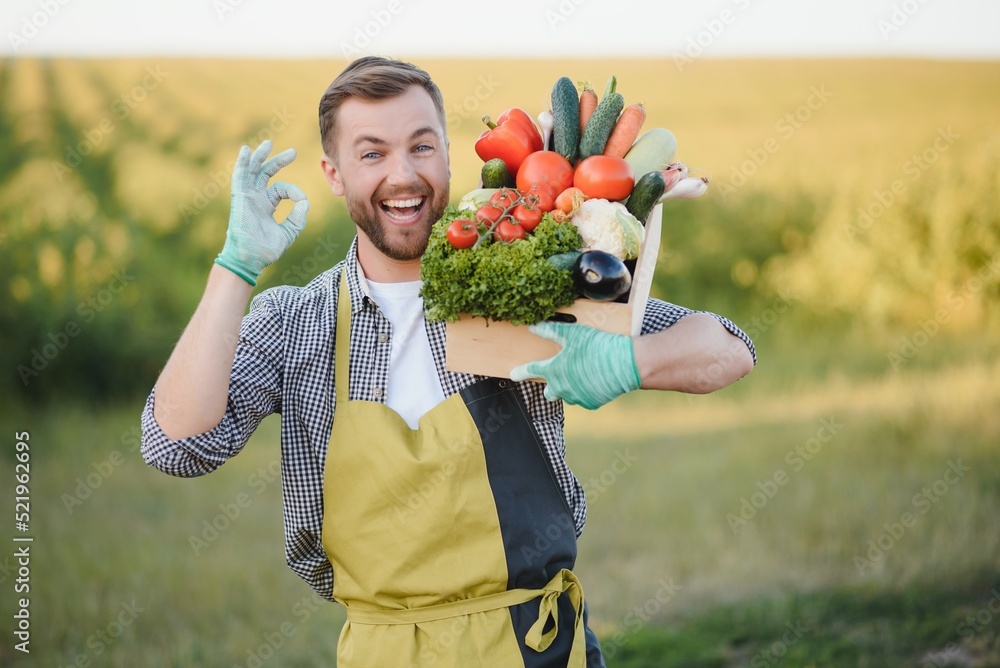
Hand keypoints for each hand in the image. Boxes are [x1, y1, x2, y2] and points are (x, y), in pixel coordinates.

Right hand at [215, 140, 308, 285]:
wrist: (250, 259)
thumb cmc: (265, 250)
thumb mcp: (288, 233)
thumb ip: (297, 218)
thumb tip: (305, 201)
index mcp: (266, 205)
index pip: (282, 189)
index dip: (295, 192)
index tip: (302, 201)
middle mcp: (256, 198)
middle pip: (266, 174)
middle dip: (279, 161)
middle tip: (293, 152)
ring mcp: (247, 197)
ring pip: (253, 171)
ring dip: (260, 157)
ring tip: (268, 143)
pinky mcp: (240, 198)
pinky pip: (240, 177)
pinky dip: (243, 163)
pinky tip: (246, 150)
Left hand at [510, 321, 640, 409]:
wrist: (624, 364)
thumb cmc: (597, 346)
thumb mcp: (573, 334)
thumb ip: (551, 331)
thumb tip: (534, 326)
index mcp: (554, 371)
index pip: (531, 371)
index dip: (520, 371)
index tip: (512, 374)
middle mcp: (562, 388)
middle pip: (549, 392)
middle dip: (552, 385)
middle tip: (562, 373)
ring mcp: (577, 398)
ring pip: (568, 395)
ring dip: (571, 387)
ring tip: (584, 373)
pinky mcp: (591, 404)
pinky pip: (584, 398)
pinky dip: (587, 391)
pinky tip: (596, 379)